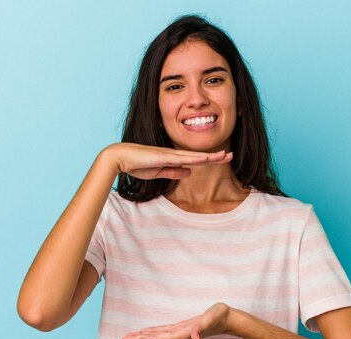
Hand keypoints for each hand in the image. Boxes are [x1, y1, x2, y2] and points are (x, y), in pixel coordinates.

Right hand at [104, 143, 232, 179]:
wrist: (120, 158)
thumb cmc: (136, 164)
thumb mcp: (159, 172)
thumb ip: (173, 172)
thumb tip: (189, 173)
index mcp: (173, 158)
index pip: (195, 159)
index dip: (210, 159)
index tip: (223, 158)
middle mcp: (174, 154)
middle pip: (199, 155)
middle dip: (215, 156)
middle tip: (231, 155)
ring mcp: (169, 154)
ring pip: (194, 155)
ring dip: (210, 156)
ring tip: (225, 155)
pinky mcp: (164, 156)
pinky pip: (183, 158)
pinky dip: (195, 158)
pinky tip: (206, 158)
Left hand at [120, 303, 230, 338]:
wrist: (227, 319)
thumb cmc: (219, 317)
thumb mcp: (210, 319)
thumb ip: (202, 328)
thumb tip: (195, 338)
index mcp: (183, 334)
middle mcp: (179, 335)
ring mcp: (179, 332)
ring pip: (157, 335)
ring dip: (143, 337)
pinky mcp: (181, 327)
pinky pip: (163, 331)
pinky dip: (152, 331)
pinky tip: (146, 332)